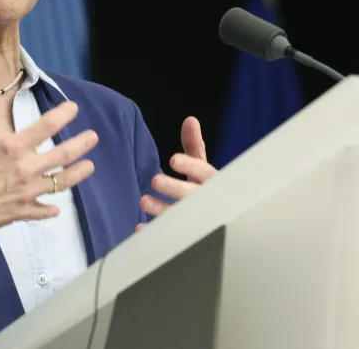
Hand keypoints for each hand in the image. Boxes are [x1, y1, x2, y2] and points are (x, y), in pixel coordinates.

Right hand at [0, 77, 97, 239]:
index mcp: (13, 147)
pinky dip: (50, 210)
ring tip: (90, 166)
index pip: (46, 126)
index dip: (63, 115)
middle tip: (94, 137)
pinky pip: (43, 211)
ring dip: (78, 174)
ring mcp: (28, 192)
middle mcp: (27, 168)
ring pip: (61, 182)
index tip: (74, 108)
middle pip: (63, 154)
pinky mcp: (23, 211)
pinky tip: (56, 209)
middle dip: (81, 144)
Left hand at [137, 116, 217, 230]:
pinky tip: (140, 228)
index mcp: (214, 183)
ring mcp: (198, 222)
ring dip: (162, 209)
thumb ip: (194, 146)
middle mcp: (208, 202)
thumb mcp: (202, 168)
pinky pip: (170, 237)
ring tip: (143, 201)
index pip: (205, 173)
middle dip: (175, 188)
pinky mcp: (186, 237)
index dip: (190, 166)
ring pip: (181, 217)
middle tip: (155, 180)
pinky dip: (155, 233)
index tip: (172, 159)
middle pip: (193, 195)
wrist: (218, 223)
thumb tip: (190, 120)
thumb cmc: (207, 190)